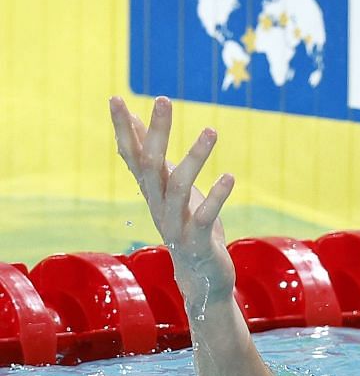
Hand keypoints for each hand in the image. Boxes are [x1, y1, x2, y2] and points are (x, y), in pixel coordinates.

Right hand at [109, 96, 236, 307]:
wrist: (201, 277)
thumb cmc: (188, 225)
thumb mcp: (172, 188)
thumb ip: (156, 160)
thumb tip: (139, 124)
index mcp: (152, 191)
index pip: (132, 155)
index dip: (123, 129)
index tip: (115, 98)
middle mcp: (158, 205)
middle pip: (150, 165)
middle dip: (157, 132)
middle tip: (163, 99)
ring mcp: (176, 224)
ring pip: (178, 187)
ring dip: (195, 158)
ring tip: (212, 130)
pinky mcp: (197, 241)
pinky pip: (202, 217)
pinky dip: (215, 197)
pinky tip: (229, 177)